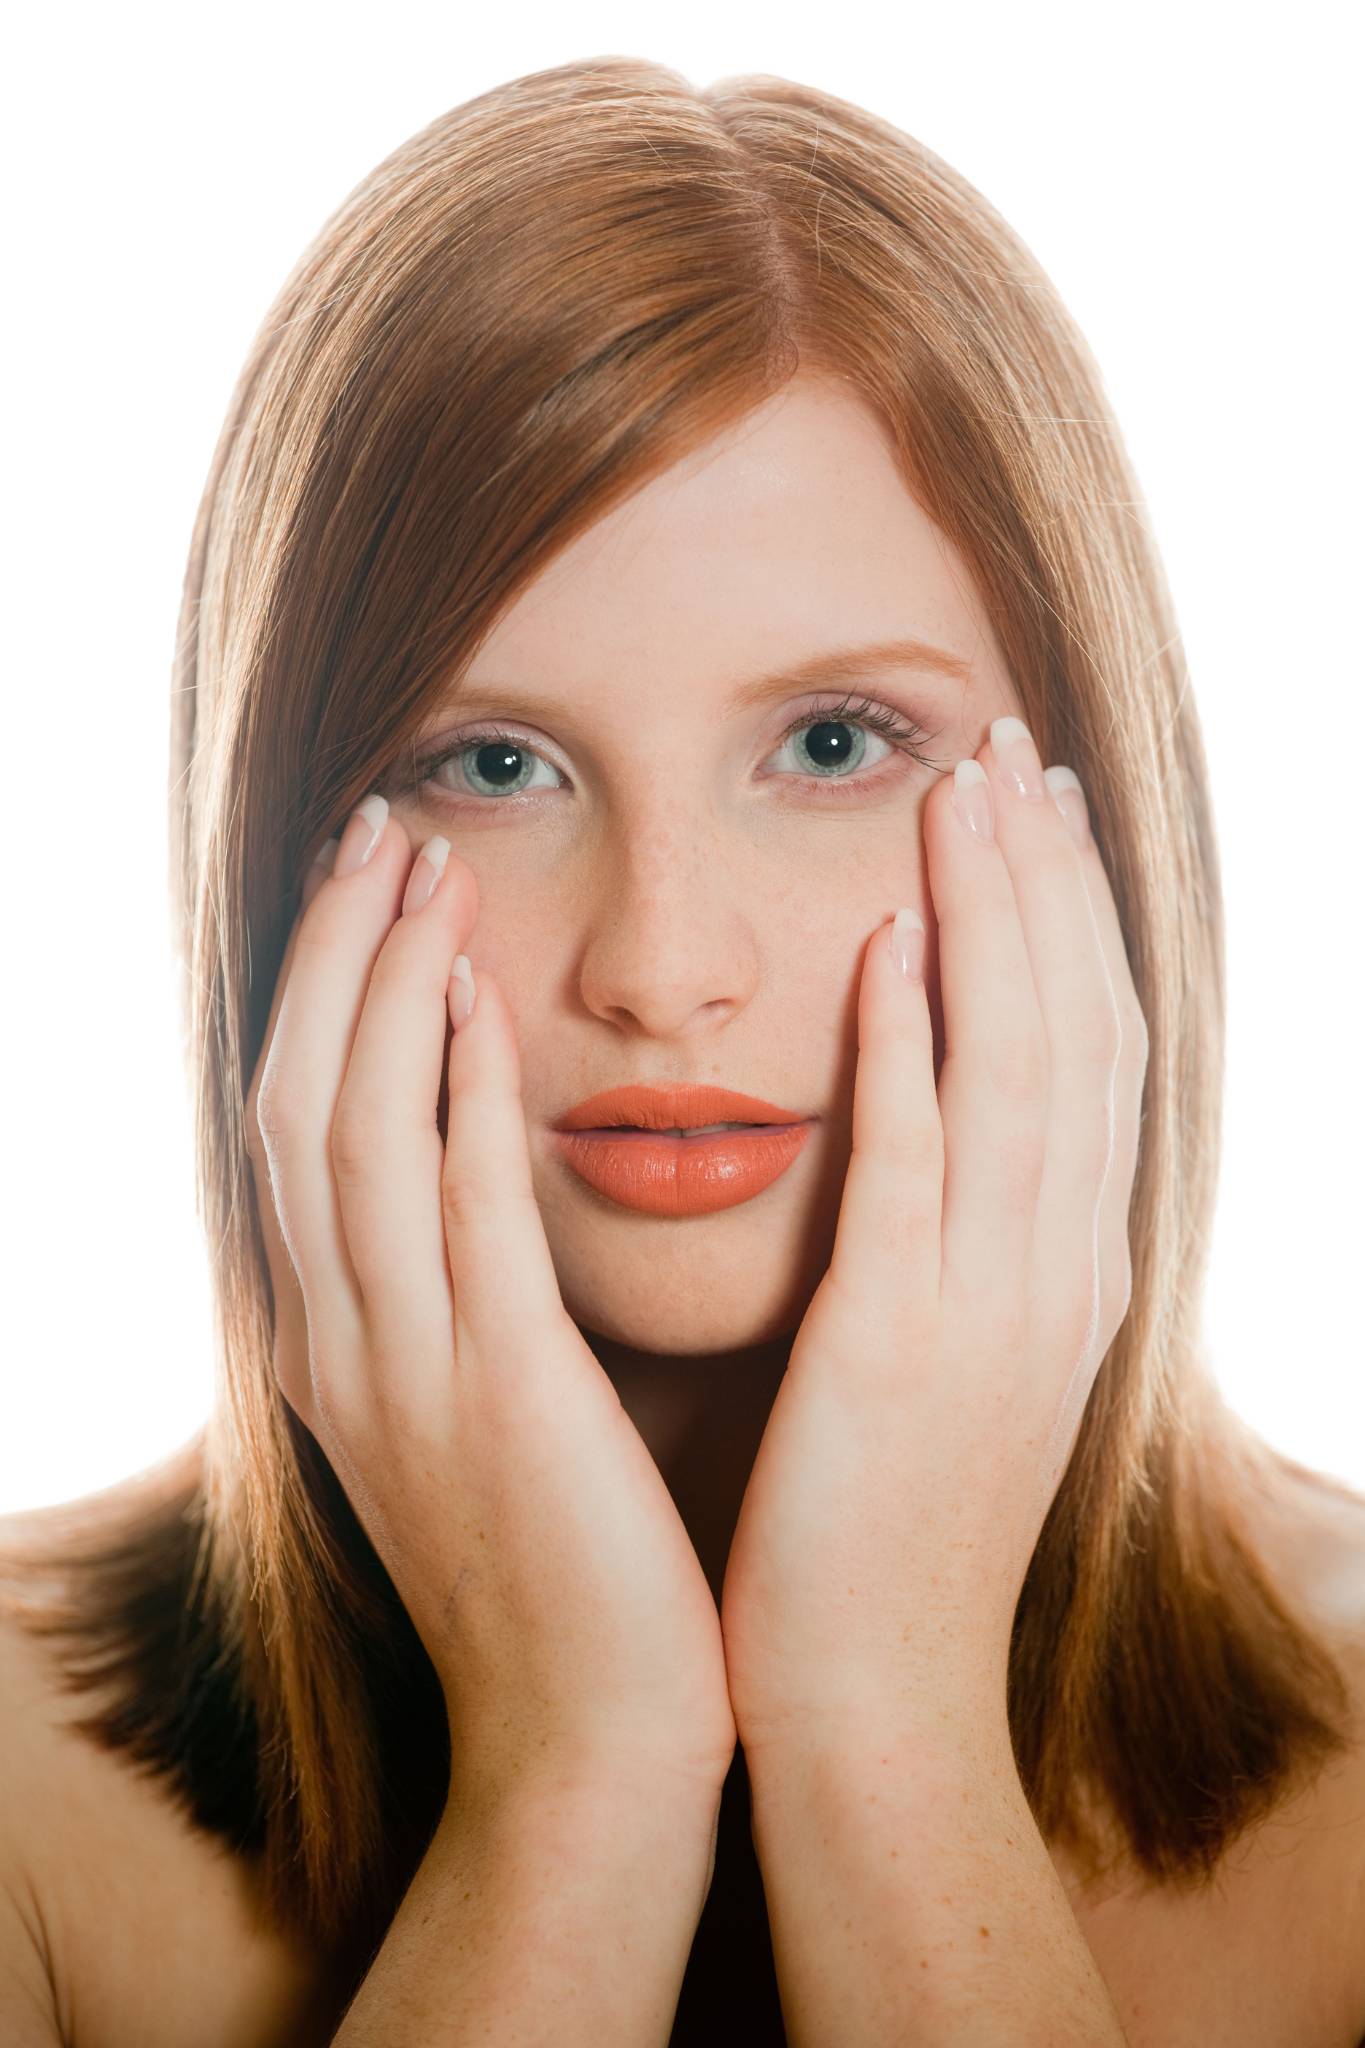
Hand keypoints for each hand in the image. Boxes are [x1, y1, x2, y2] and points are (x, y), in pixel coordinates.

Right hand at [246, 798, 736, 1813]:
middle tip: (382, 829)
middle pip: (297, 1102)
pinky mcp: (500, 1397)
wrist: (589, 1741)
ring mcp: (407, 1373)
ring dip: (385, 990)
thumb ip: (467, 1292)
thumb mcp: (479, 1414)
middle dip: (333, 955)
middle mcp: (344, 1346)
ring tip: (426, 869)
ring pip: (353, 1137)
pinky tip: (484, 1001)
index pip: (295, 1128)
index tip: (372, 884)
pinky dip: (457, 1097)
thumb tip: (489, 1166)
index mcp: (339, 1347)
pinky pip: (459, 1217)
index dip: (323, 993)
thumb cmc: (563, 1569)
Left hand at [719, 717, 1148, 1752]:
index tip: (1040, 809)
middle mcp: (1056, 1269)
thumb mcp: (956, 1362)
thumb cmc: (886, 1526)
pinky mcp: (897, 1343)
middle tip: (1012, 748)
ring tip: (963, 793)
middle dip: (1046, 881)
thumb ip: (959, 1237)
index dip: (1072, 920)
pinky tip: (888, 948)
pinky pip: (919, 1167)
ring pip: (1017, 1069)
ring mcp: (991, 1305)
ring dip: (994, 921)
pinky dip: (914, 1048)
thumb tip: (934, 1113)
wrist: (872, 1695)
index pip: (1093, 1051)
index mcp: (1068, 1270)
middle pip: (1074, 1028)